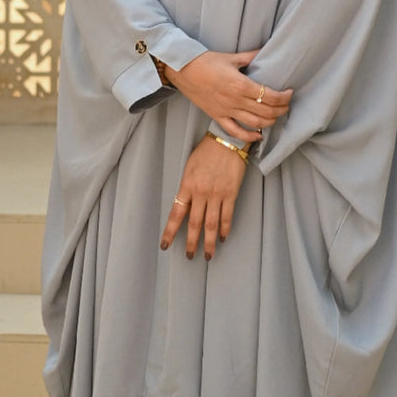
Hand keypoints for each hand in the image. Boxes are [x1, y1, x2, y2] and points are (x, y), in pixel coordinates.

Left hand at [160, 135, 247, 260]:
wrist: (227, 141)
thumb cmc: (206, 151)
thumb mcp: (189, 167)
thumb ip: (186, 187)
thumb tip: (185, 204)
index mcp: (186, 186)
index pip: (176, 214)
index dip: (170, 232)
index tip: (165, 245)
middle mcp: (201, 193)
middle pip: (194, 224)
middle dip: (191, 243)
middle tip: (190, 256)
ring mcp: (217, 194)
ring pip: (212, 224)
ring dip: (210, 242)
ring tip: (209, 255)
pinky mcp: (231, 194)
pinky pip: (227, 216)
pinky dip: (225, 229)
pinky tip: (224, 238)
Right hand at [165, 49, 292, 143]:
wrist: (182, 70)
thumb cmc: (206, 61)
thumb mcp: (231, 57)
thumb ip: (251, 56)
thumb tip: (266, 50)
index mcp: (241, 84)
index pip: (270, 95)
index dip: (284, 97)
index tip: (289, 93)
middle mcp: (235, 100)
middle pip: (266, 111)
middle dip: (281, 110)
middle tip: (286, 105)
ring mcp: (226, 111)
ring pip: (255, 123)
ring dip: (270, 122)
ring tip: (276, 116)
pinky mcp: (217, 117)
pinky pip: (235, 132)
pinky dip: (249, 136)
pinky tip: (259, 135)